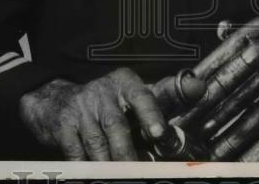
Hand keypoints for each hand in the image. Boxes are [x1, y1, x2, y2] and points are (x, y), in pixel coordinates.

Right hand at [19, 68, 182, 160]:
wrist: (59, 102)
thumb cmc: (110, 102)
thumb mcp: (137, 93)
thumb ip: (169, 95)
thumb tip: (200, 88)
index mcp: (126, 83)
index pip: (142, 96)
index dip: (150, 114)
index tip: (159, 133)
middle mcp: (103, 93)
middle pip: (117, 126)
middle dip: (128, 152)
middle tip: (140, 170)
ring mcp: (81, 110)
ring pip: (96, 142)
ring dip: (108, 163)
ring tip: (119, 176)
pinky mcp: (63, 127)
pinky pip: (75, 151)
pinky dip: (85, 166)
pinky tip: (94, 174)